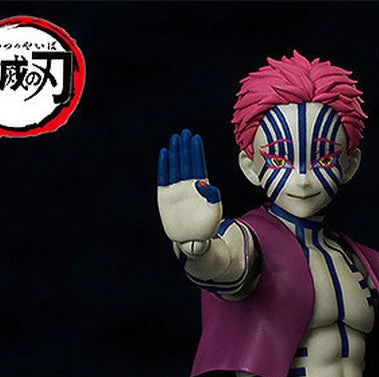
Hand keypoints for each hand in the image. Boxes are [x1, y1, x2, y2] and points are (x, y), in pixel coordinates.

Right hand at [157, 130, 222, 244]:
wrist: (192, 242)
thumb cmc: (206, 228)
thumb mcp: (215, 212)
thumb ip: (212, 197)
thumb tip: (204, 183)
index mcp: (201, 187)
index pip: (198, 164)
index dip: (196, 152)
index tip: (195, 138)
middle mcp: (188, 186)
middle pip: (186, 162)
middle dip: (185, 147)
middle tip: (184, 132)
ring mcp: (176, 190)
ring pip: (175, 167)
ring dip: (175, 153)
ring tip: (175, 139)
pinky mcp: (165, 196)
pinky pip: (163, 178)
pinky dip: (164, 166)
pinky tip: (164, 153)